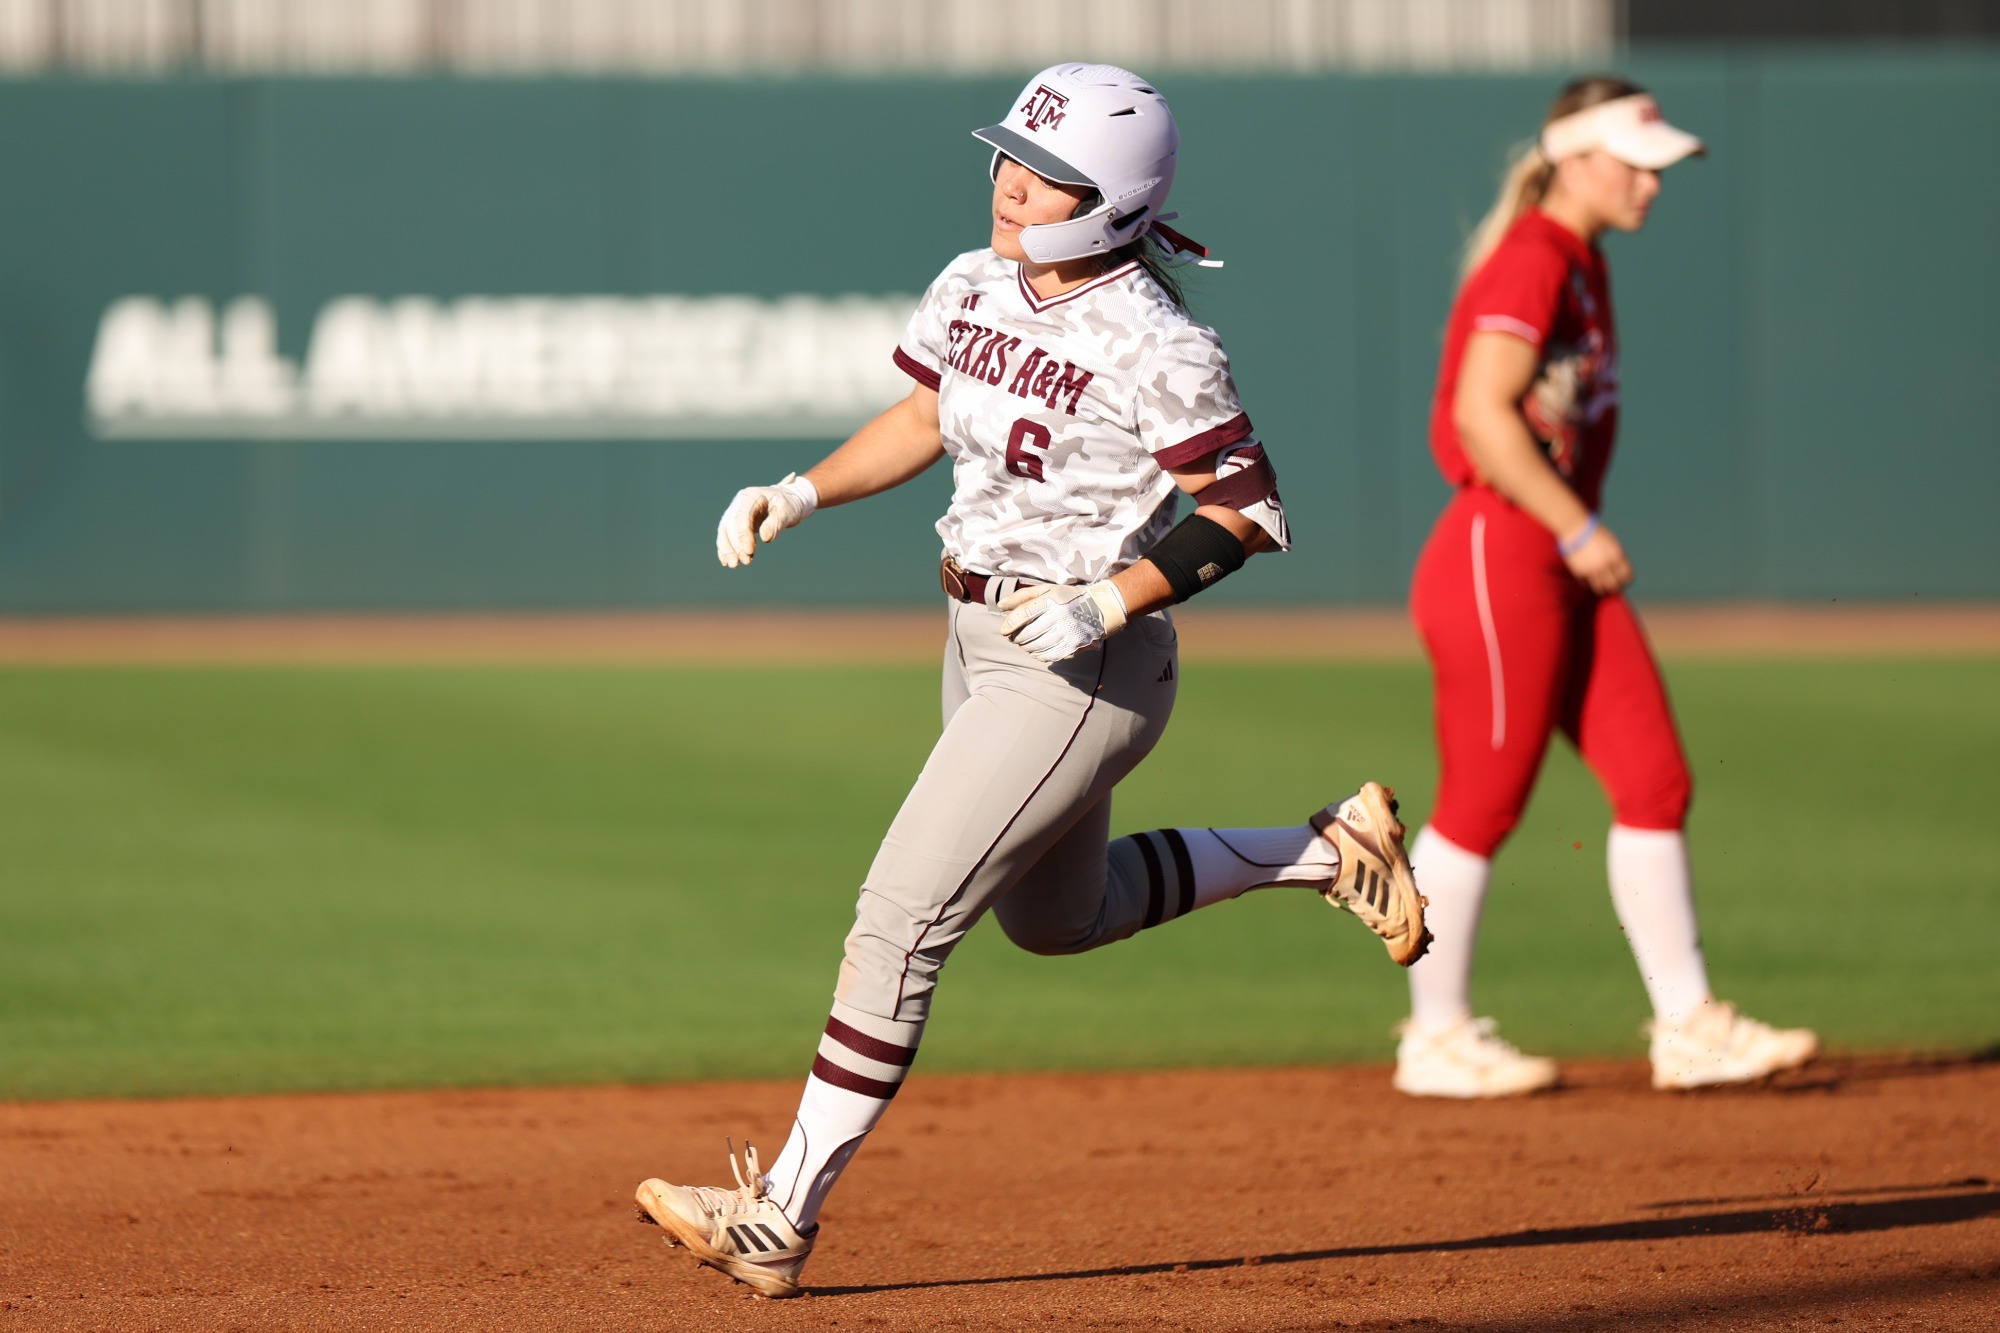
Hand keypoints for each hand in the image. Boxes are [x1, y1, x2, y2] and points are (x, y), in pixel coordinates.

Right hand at [716, 473, 818, 567]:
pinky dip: (725, 549)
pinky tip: (726, 562)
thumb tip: (765, 538)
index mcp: (750, 496)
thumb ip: (776, 523)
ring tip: (734, 565)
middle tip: (745, 561)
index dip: (743, 535)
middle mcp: (738, 504)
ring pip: (724, 532)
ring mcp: (734, 513)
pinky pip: (726, 536)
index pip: (741, 516)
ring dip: (728, 549)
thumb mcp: (787, 510)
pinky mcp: (735, 524)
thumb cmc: (788, 504)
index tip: (749, 551)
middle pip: (730, 525)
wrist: (786, 501)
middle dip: (735, 545)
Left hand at [998, 581, 1128, 662]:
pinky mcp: (1074, 645)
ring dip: (1025, 647)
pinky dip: (1038, 655)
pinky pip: (1049, 655)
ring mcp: (1068, 632)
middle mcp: (1060, 616)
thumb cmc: (1068, 598)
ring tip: (1023, 644)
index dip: (1010, 624)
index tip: (1004, 630)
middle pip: (1028, 633)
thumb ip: (1023, 596)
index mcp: (1052, 600)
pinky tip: (1035, 651)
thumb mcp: (1047, 590)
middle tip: (1013, 637)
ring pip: (1037, 646)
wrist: (1101, 607)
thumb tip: (1000, 605)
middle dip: (1016, 638)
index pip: (1024, 613)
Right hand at [1562, 522, 1632, 594]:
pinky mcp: (1580, 572)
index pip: (1627, 575)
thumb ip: (1616, 557)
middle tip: (1613, 588)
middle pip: (1614, 585)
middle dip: (1615, 588)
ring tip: (1601, 589)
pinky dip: (1587, 584)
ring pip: (1600, 588)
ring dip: (1601, 590)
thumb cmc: (1594, 533)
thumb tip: (1618, 571)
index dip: (1626, 580)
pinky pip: (1586, 584)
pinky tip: (1587, 582)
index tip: (1624, 582)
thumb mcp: (1611, 543)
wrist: (1575, 528)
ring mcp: (1592, 569)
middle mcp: (1606, 564)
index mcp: (1617, 555)